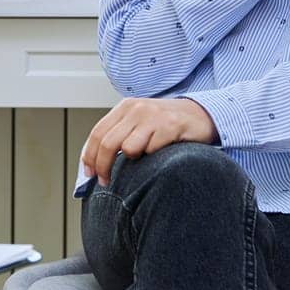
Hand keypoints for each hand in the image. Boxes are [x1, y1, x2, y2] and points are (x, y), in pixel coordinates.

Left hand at [81, 97, 217, 185]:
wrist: (200, 115)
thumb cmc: (165, 124)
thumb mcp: (138, 123)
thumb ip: (119, 135)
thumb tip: (95, 162)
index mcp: (125, 107)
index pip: (98, 133)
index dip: (90, 156)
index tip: (89, 174)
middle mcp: (137, 109)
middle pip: (108, 143)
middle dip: (104, 167)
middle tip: (105, 182)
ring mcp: (153, 116)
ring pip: (129, 148)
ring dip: (135, 160)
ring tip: (146, 156)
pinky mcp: (170, 125)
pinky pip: (152, 150)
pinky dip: (154, 156)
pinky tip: (163, 151)